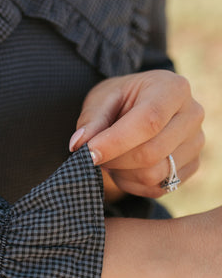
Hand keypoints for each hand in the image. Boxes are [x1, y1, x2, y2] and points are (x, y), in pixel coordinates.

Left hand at [69, 70, 204, 198]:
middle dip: (115, 160)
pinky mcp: (192, 166)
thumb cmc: (120, 100)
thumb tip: (79, 144)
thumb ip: (91, 121)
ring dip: (123, 173)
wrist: (141, 107)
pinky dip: (133, 184)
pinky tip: (125, 168)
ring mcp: (196, 143)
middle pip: (151, 153)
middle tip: (94, 155)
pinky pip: (158, 188)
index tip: (88, 153)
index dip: (115, 142)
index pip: (148, 121)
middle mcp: (192, 114)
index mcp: (173, 88)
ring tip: (111, 158)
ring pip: (154, 175)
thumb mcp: (101, 100)